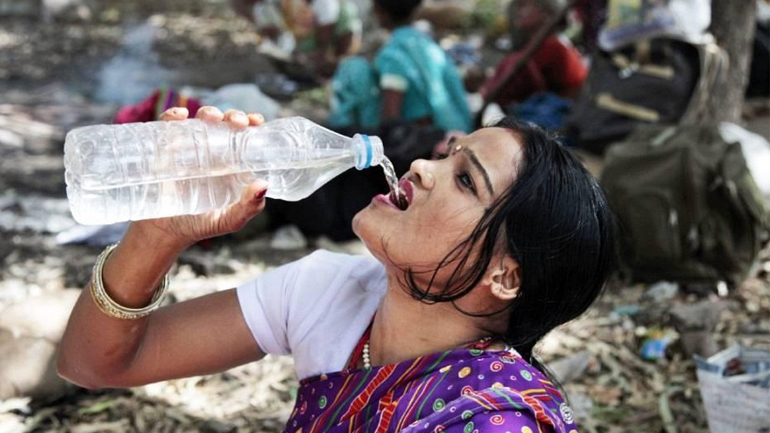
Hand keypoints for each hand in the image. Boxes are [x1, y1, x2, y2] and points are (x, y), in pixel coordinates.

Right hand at [130, 106, 267, 248]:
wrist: (165, 233)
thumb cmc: (201, 225)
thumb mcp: (230, 220)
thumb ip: (249, 207)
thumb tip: (263, 185)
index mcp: (232, 163)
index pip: (245, 136)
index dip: (252, 123)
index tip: (255, 121)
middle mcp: (213, 151)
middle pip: (225, 123)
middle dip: (233, 116)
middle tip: (237, 122)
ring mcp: (189, 148)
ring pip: (200, 121)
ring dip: (208, 113)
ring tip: (211, 119)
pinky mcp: (165, 150)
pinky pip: (169, 127)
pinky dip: (173, 116)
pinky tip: (179, 117)